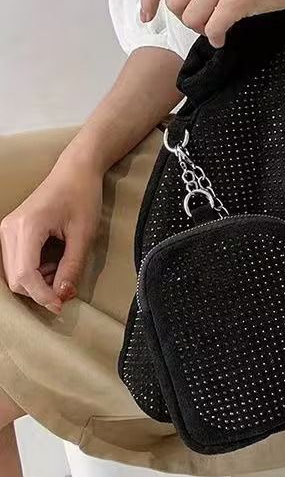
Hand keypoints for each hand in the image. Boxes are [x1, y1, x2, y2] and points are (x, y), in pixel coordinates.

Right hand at [0, 158, 102, 314]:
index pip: (25, 275)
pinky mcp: (10, 232)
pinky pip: (15, 263)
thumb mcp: (84, 233)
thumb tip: (63, 295)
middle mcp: (8, 230)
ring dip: (38, 280)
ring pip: (14, 274)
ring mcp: (6, 231)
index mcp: (26, 227)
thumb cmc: (82, 195)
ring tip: (63, 265)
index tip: (60, 305)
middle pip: (16, 279)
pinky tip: (53, 260)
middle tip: (68, 282)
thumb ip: (72, 266)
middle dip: (41, 289)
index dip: (42, 295)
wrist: (75, 171)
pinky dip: (34, 270)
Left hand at [140, 0, 284, 47]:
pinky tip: (225, 37)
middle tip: (208, 21)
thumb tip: (186, 0)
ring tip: (222, 25)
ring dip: (205, 29)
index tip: (147, 17)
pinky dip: (217, 38)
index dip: (149, 1)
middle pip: (175, 5)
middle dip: (188, 20)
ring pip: (192, 20)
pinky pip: (213, 29)